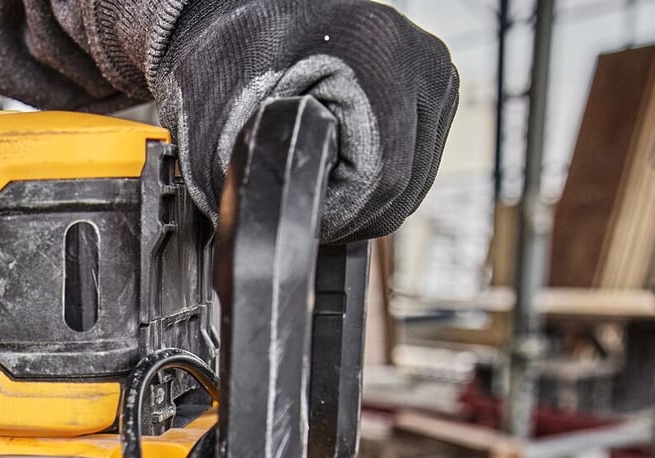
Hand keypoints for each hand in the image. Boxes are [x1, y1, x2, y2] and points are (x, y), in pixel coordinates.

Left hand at [154, 0, 457, 241]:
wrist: (239, 19)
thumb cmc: (225, 60)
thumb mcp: (221, 127)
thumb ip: (257, 184)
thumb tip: (277, 238)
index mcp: (378, 56)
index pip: (382, 177)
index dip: (336, 214)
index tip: (297, 207)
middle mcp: (419, 59)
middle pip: (404, 185)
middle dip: (348, 210)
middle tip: (299, 192)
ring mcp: (433, 72)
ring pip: (414, 181)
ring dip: (362, 196)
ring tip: (316, 169)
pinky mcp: (434, 88)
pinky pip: (416, 163)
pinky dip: (376, 176)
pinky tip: (341, 158)